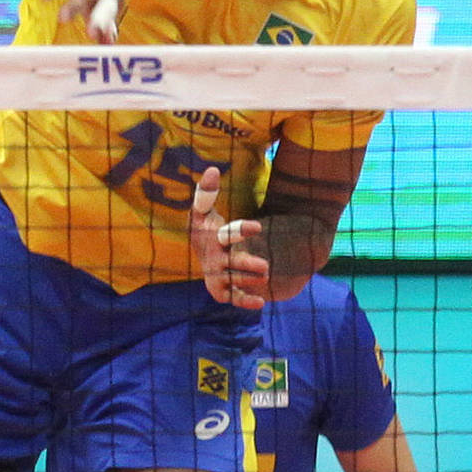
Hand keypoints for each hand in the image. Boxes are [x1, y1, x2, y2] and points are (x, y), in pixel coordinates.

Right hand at [188, 166, 267, 308]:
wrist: (204, 252)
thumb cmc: (207, 228)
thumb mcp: (204, 211)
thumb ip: (206, 193)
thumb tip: (212, 170)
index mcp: (210, 238)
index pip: (223, 234)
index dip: (240, 231)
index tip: (258, 226)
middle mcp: (213, 259)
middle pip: (229, 263)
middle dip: (245, 264)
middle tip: (265, 266)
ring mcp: (218, 275)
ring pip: (233, 281)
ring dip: (248, 280)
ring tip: (267, 273)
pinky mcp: (223, 289)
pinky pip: (232, 298)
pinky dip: (245, 301)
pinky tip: (261, 302)